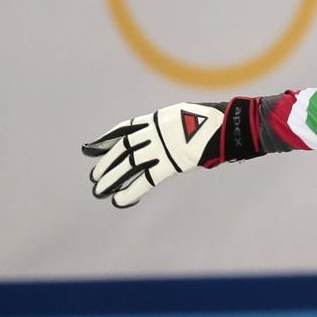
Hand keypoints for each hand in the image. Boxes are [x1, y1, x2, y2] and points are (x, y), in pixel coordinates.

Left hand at [83, 102, 225, 207]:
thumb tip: (170, 139)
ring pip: (128, 164)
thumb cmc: (212, 121)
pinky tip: (120, 200)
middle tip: (95, 177)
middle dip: (106, 164)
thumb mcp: (185, 116)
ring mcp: (160, 148)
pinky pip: (146, 180)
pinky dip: (132, 190)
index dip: (106, 140)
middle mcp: (153, 133)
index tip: (91, 149)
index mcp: (155, 120)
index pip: (123, 130)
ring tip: (99, 190)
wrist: (226, 125)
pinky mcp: (170, 163)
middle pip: (122, 150)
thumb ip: (172, 128)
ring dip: (112, 178)